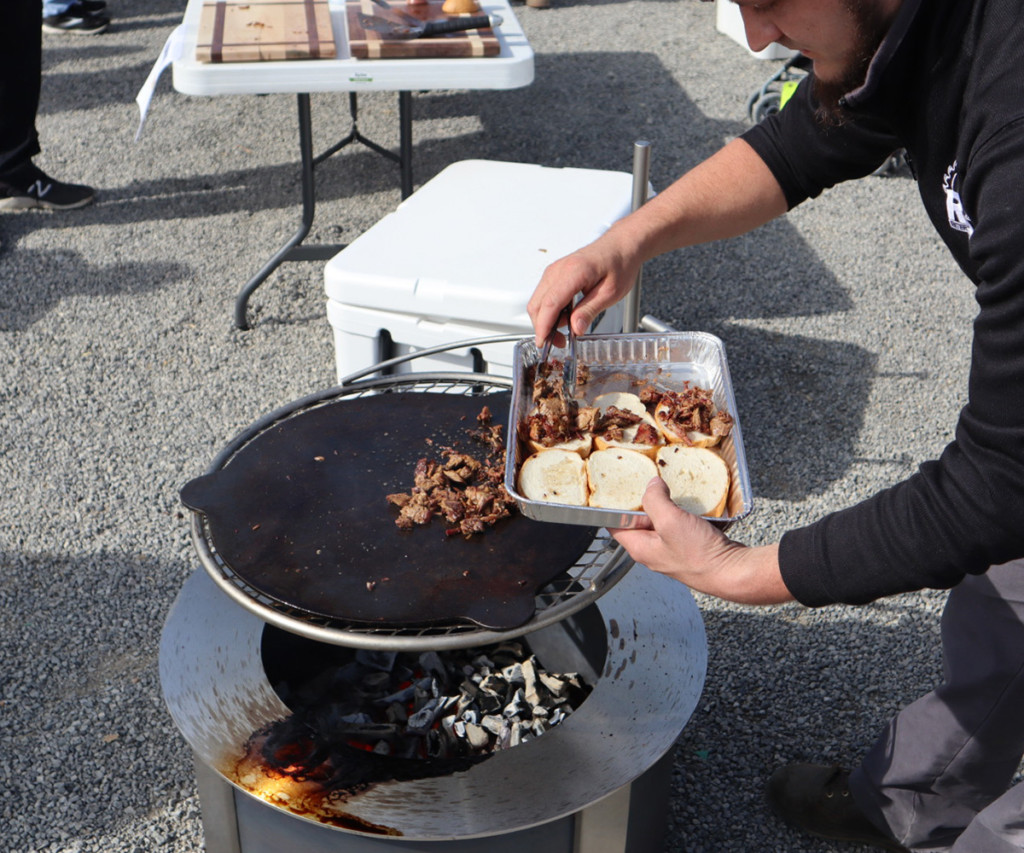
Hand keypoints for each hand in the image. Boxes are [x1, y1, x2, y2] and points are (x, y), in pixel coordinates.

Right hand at [527, 231, 641, 345]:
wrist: (621, 246)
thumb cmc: (619, 264)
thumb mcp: (610, 293)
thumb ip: (590, 311)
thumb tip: (575, 329)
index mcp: (573, 272)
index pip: (550, 304)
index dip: (544, 327)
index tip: (544, 343)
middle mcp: (558, 269)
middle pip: (537, 305)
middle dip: (543, 328)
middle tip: (559, 342)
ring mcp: (554, 271)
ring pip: (538, 302)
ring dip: (546, 320)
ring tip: (567, 329)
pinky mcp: (555, 274)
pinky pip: (544, 296)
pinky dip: (550, 311)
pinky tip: (565, 317)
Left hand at [611, 477, 791, 604]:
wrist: (732, 572)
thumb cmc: (699, 554)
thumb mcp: (670, 521)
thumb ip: (655, 500)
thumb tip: (652, 485)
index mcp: (640, 548)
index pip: (614, 525)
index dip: (611, 505)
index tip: (613, 487)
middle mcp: (652, 551)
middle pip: (638, 521)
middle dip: (641, 500)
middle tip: (645, 481)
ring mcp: (671, 550)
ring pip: (661, 521)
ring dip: (664, 504)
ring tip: (667, 487)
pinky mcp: (689, 547)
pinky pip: (679, 525)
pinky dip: (681, 512)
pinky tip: (689, 502)